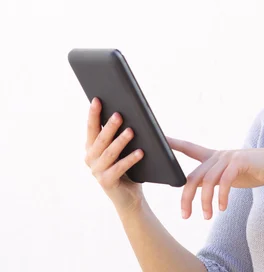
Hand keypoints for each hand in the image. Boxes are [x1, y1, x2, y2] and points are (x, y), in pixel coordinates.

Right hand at [84, 97, 145, 213]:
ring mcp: (97, 171)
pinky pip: (119, 168)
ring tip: (132, 131)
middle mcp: (90, 159)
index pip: (91, 127)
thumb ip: (119, 134)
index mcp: (91, 147)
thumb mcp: (122, 149)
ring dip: (120, 141)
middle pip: (100, 139)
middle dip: (109, 126)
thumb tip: (126, 113)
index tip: (97, 99)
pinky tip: (141, 152)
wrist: (129, 197)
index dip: (94, 114)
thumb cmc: (127, 167)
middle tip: (119, 114)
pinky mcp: (106, 182)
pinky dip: (130, 159)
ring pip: (109, 153)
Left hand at [166, 137, 263, 219]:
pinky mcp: (240, 163)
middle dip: (187, 198)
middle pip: (193, 176)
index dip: (174, 144)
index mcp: (214, 156)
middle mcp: (219, 155)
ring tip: (207, 216)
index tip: (159, 140)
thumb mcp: (229, 176)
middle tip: (185, 215)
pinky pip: (224, 182)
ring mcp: (229, 157)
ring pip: (207, 182)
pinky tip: (223, 208)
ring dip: (205, 202)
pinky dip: (222, 197)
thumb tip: (195, 188)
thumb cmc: (253, 171)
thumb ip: (213, 179)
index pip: (189, 148)